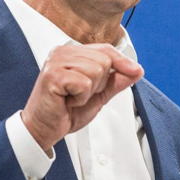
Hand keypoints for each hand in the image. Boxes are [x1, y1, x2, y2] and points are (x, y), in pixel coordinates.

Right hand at [20, 43, 143, 151]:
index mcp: (72, 52)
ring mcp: (56, 62)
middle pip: (104, 59)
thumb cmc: (65, 111)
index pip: (105, 49)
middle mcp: (62, 52)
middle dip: (99, 83)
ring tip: (73, 97)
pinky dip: (80, 97)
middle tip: (80, 94)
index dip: (122, 61)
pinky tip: (67, 100)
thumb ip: (115, 81)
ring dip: (89, 91)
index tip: (136, 70)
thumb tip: (136, 70)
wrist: (43, 129)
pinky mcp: (53, 75)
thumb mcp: (98, 95)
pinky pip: (84, 83)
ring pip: (96, 70)